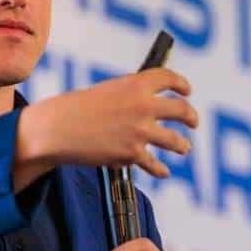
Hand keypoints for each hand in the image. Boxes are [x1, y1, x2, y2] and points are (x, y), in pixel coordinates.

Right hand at [16, 68, 198, 187]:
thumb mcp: (106, 92)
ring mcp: (140, 131)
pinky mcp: (133, 154)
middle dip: (191, 117)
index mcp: (135, 84)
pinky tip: (163, 171)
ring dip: (183, 145)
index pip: (169, 79)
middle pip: (182, 110)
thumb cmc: (75, 109)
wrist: (57, 129)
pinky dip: (161, 169)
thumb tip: (146, 105)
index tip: (186, 90)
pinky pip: (156, 164)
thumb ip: (130, 96)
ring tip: (184, 147)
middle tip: (193, 121)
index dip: (182, 84)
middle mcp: (143, 106)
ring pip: (176, 141)